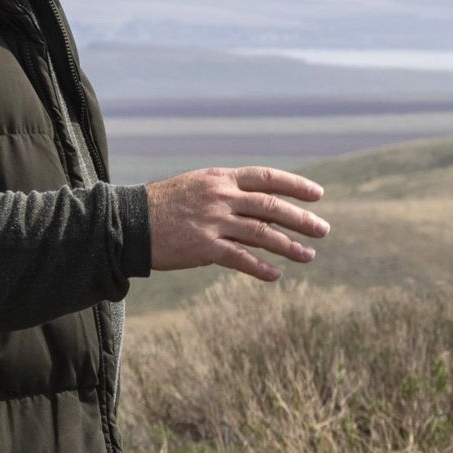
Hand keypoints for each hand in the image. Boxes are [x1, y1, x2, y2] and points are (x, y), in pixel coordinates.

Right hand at [146, 166, 329, 281]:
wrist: (129, 222)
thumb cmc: (165, 205)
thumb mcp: (199, 186)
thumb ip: (229, 193)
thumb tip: (265, 207)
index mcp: (221, 178)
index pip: (267, 177)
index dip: (295, 185)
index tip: (318, 195)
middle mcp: (221, 197)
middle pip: (271, 207)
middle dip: (301, 219)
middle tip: (323, 230)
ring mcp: (213, 222)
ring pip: (262, 233)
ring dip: (289, 246)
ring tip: (309, 255)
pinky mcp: (204, 247)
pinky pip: (240, 259)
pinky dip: (260, 267)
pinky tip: (276, 275)